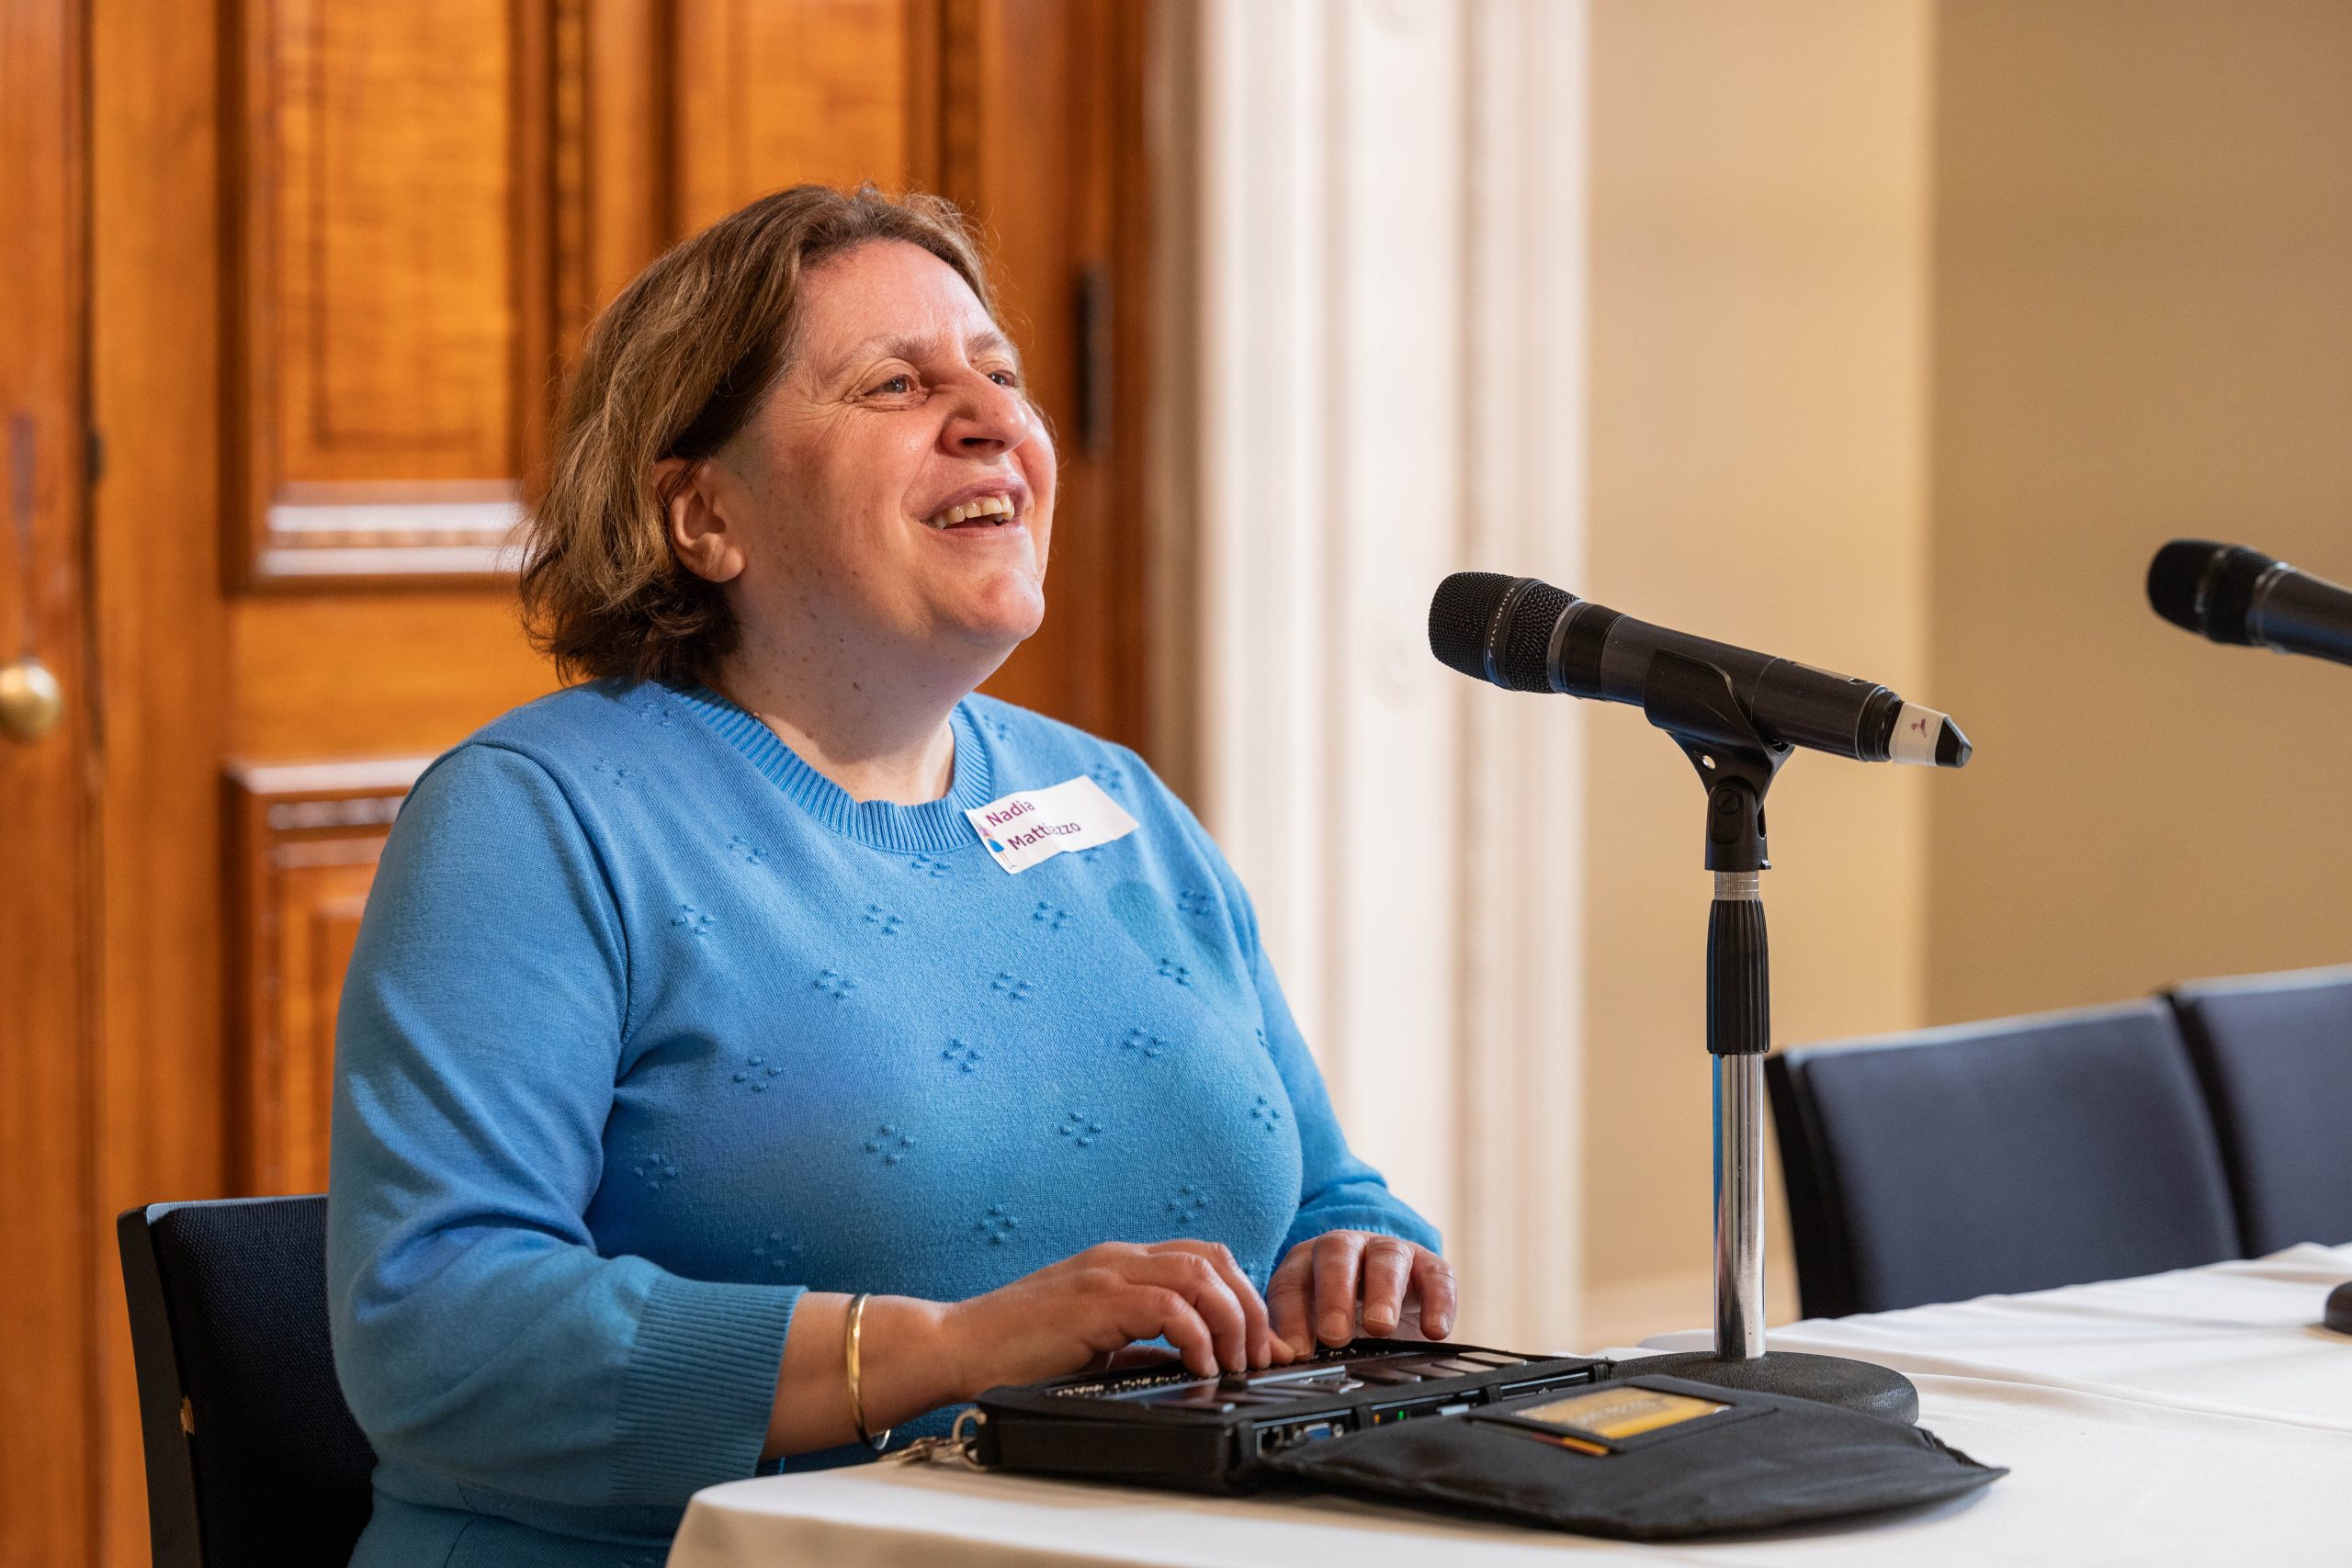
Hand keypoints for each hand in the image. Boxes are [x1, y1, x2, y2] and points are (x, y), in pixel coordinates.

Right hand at [941, 1239, 1291, 1394]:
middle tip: (1261, 1355)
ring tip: (1236, 1362)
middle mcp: (1119, 1258)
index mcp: (1120, 1264)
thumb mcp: (1093, 1343)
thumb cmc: (1014, 1350)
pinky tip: (1200, 1367)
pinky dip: (1195, 1335)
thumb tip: (1188, 1363)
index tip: (1263, 1343)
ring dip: (1231, 1319)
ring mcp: (1106, 1274)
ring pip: (1199, 1272)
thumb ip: (1139, 1345)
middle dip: (1250, 1307)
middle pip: (1214, 1258)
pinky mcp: (1093, 1300)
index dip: (1244, 1297)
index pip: (1204, 1258)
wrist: (956, 1346)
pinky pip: (1165, 1306)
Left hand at [1267, 1231, 1455, 1353]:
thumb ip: (1296, 1339)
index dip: (1292, 1316)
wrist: (1388, 1298)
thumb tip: (1283, 1363)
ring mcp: (1390, 1252)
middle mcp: (1348, 1248)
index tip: (1299, 1353)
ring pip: (1387, 1257)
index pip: (1292, 1281)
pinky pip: (1438, 1275)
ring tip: (1381, 1328)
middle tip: (1334, 1334)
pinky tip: (1435, 1330)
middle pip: (1337, 1254)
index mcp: (1308, 1262)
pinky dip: (1439, 1301)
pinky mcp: (1429, 1266)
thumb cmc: (1341, 1314)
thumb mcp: (1312, 1326)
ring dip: (1383, 1292)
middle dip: (1334, 1294)